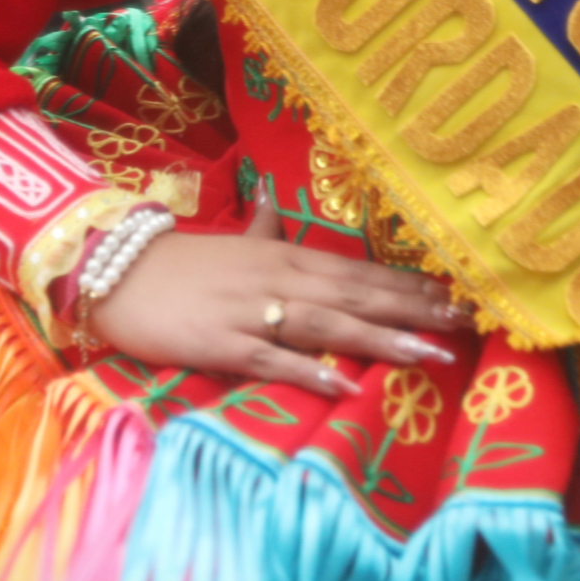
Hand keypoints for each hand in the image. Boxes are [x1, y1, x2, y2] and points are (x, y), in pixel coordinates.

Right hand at [86, 202, 475, 397]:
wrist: (113, 271)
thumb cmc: (178, 263)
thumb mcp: (233, 240)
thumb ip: (265, 226)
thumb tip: (277, 196)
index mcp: (286, 257)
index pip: (361, 271)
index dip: (410, 284)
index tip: (458, 295)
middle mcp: (279, 279)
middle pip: (357, 295)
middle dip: (414, 311)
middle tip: (466, 324)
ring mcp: (251, 311)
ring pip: (327, 324)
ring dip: (379, 340)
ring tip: (427, 356)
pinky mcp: (221, 343)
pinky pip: (272, 359)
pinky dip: (308, 370)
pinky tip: (343, 384)